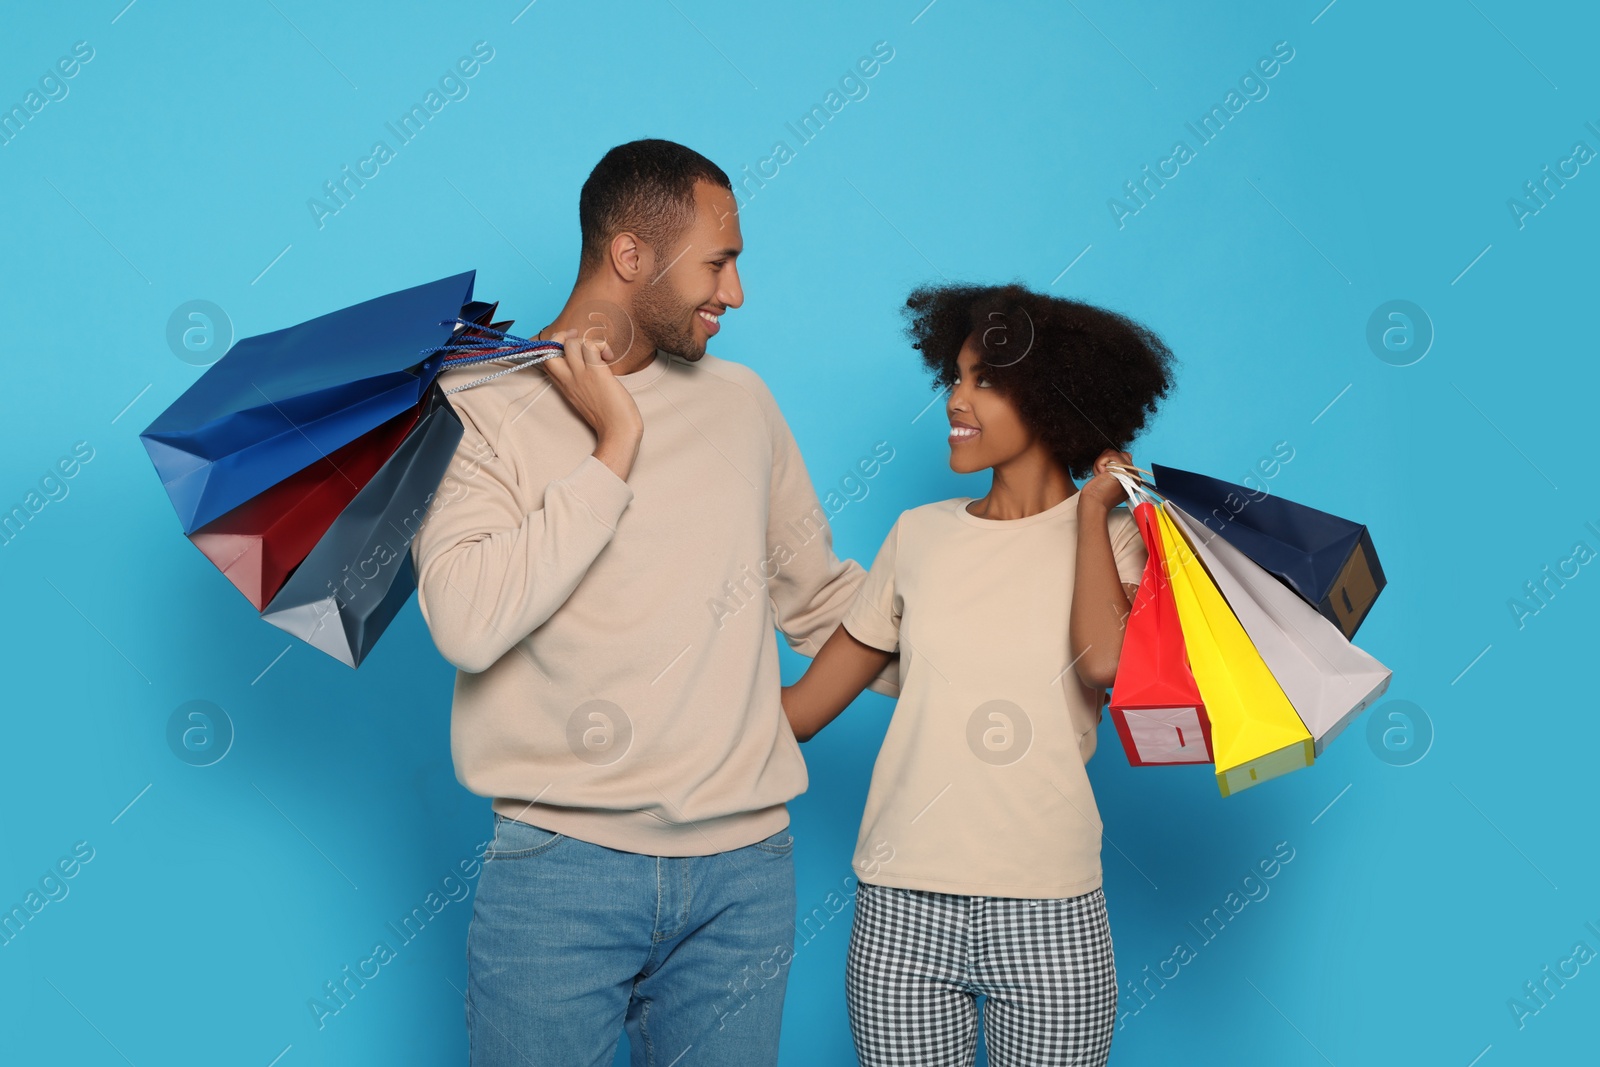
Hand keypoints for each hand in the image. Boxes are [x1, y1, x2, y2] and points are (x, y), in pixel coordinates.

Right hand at [540, 329, 642, 479]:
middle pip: (550, 347)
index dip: (553, 347)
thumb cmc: (607, 417)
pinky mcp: (597, 373)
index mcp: (564, 385)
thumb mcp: (584, 399)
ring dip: (587, 341)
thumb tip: (588, 363)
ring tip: (601, 353)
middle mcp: (568, 378)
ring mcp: (581, 375)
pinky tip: (610, 357)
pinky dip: (602, 346)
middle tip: (580, 341)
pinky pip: (592, 346)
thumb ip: (579, 382)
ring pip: (572, 343)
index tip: (568, 346)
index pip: (545, 359)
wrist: (618, 431)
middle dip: (561, 336)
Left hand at [1079, 449, 1136, 512]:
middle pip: (1119, 455)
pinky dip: (1100, 463)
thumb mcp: (1111, 481)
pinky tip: (1100, 475)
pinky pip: (1110, 455)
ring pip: (1114, 453)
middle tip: (1102, 478)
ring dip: (1101, 463)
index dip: (1110, 465)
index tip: (1105, 479)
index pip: (1124, 460)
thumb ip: (1118, 468)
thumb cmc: (1098, 495)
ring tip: (1101, 477)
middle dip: (1105, 463)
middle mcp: (1135, 477)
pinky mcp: (1123, 470)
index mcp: (1133, 480)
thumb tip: (1127, 454)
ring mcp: (1130, 473)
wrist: (1094, 505)